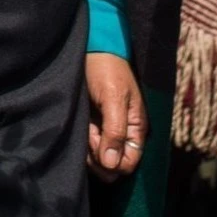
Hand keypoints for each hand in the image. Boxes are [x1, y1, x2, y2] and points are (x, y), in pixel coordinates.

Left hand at [85, 51, 144, 180]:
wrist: (92, 50)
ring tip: (85, 125)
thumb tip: (113, 165)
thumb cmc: (107, 70)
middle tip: (89, 133)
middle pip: (113, 166)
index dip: (113, 162)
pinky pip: (88, 150)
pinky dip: (82, 143)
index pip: (129, 164)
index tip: (98, 141)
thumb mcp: (114, 97)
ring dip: (88, 149)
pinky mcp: (92, 129)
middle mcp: (123, 134)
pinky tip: (80, 126)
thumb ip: (115, 130)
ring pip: (99, 160)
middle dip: (99, 156)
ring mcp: (106, 133)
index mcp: (136, 129)